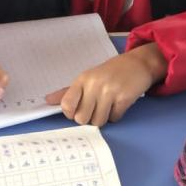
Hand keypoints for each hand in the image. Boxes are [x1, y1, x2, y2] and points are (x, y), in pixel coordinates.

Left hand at [46, 44, 166, 126]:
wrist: (138, 64)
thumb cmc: (110, 72)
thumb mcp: (88, 78)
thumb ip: (68, 91)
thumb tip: (48, 100)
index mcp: (82, 80)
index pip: (66, 104)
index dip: (71, 113)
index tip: (77, 111)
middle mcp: (94, 85)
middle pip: (82, 118)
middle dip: (89, 118)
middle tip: (96, 108)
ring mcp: (109, 91)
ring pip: (98, 121)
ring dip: (103, 118)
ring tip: (108, 105)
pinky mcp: (124, 98)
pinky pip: (114, 119)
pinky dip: (116, 115)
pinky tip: (118, 103)